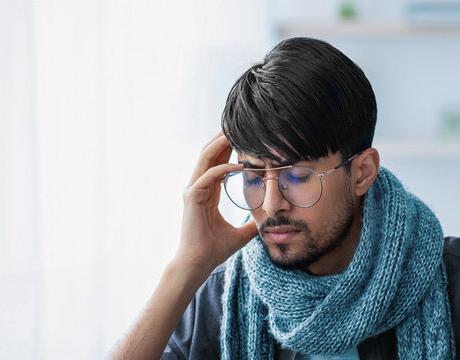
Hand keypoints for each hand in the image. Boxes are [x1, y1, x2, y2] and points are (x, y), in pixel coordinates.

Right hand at [175, 132, 257, 271]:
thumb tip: (268, 223)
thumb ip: (251, 224)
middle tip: (239, 124)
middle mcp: (198, 187)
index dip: (229, 148)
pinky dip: (224, 168)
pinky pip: (209, 175)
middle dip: (223, 138)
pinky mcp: (192, 197)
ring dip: (221, 144)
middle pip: (210, 154)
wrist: (199, 264)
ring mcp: (193, 190)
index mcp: (207, 193)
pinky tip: (241, 165)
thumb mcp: (241, 234)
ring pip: (206, 158)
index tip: (245, 138)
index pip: (218, 162)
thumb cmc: (214, 250)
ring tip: (236, 132)